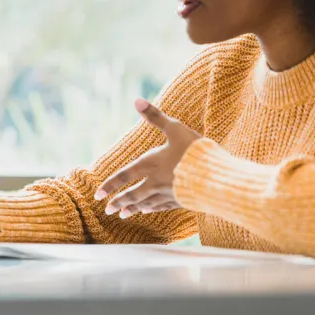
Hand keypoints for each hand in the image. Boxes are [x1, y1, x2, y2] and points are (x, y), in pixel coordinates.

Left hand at [94, 98, 200, 217]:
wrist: (217, 176)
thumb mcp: (175, 129)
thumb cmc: (195, 150)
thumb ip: (155, 116)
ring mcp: (168, 193)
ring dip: (132, 208)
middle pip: (132, 194)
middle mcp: (155, 182)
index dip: (109, 186)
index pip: (123, 176)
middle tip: (106, 210)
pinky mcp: (181, 200)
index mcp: (151, 164)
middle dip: (118, 202)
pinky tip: (147, 210)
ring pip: (145, 203)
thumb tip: (136, 100)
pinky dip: (151, 208)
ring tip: (122, 215)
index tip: (97, 195)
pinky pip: (161, 206)